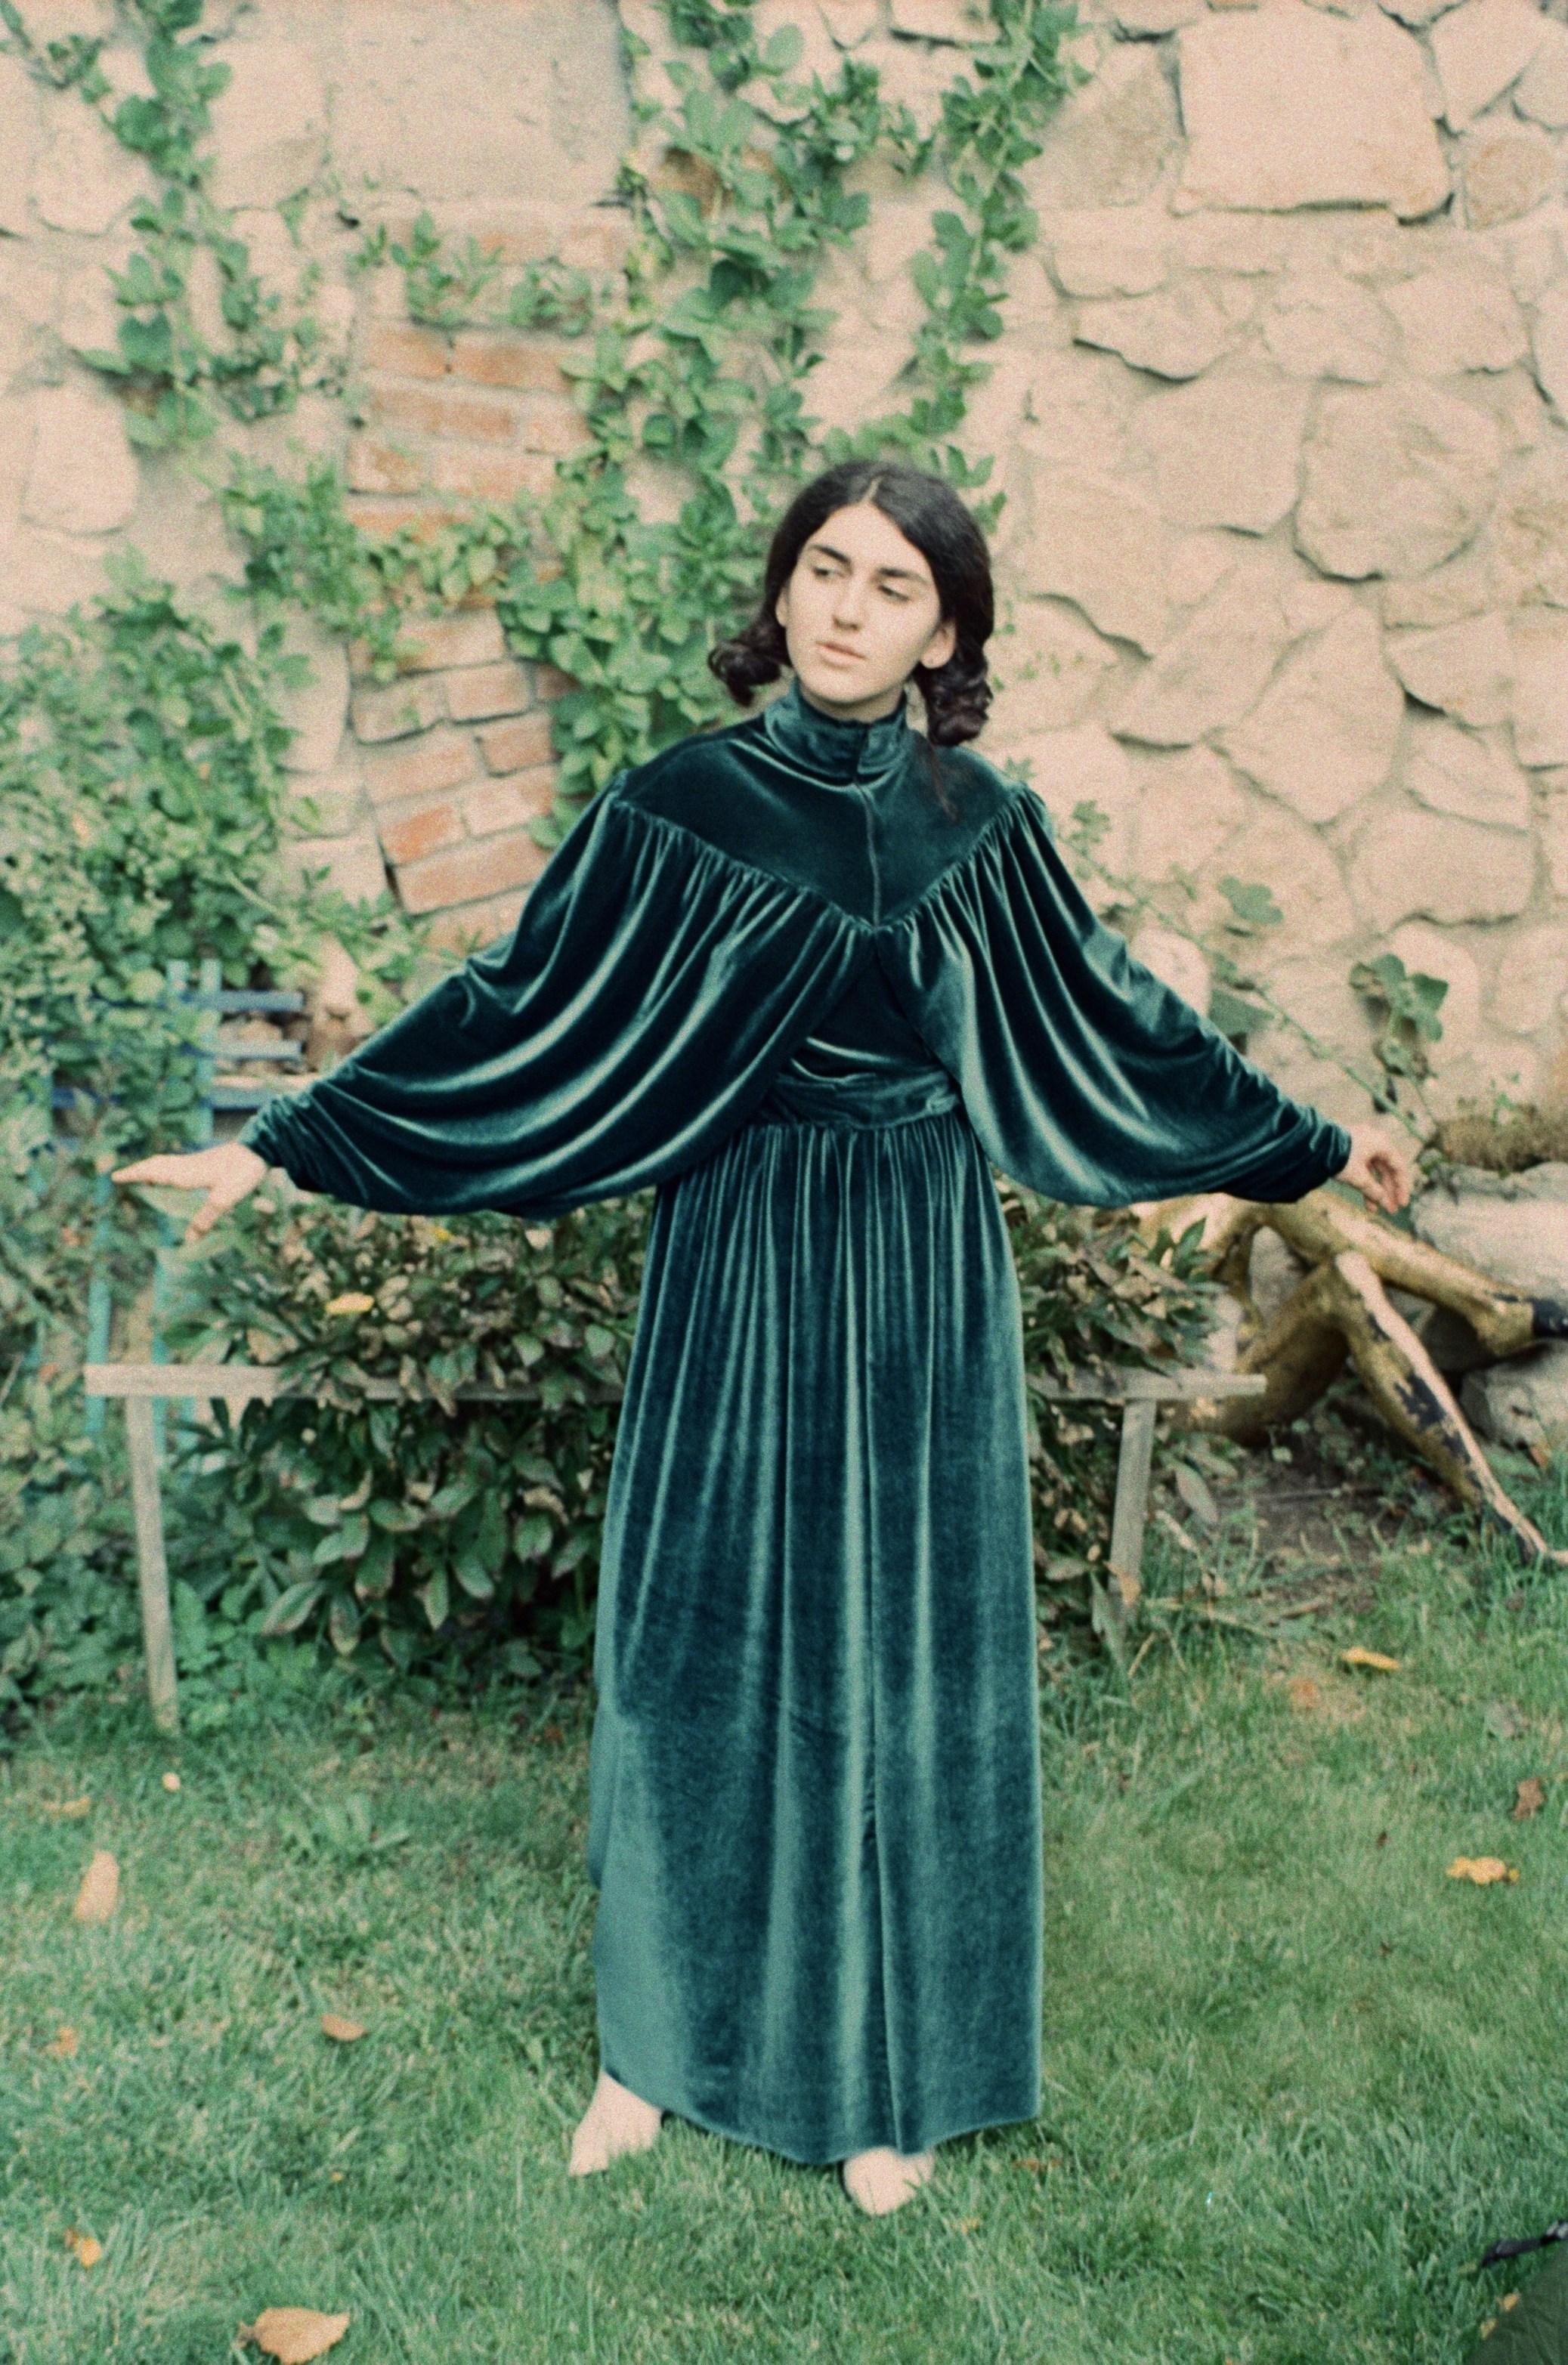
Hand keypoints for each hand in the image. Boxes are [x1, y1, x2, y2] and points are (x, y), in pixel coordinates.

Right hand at [111, 1141, 267, 1242]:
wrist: (259, 1149)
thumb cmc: (241, 1174)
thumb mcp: (223, 1200)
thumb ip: (205, 1219)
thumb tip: (189, 1241)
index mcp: (184, 1173)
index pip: (152, 1172)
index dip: (133, 1174)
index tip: (114, 1177)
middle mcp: (185, 1165)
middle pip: (154, 1165)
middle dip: (136, 1171)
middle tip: (120, 1176)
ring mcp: (194, 1162)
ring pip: (165, 1162)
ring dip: (150, 1168)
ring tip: (141, 1177)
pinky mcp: (204, 1161)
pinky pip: (176, 1164)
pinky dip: (165, 1168)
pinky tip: (171, 1175)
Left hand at [1335, 1123, 1412, 1216]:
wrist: (1313, 1145)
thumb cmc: (1339, 1158)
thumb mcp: (1359, 1178)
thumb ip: (1375, 1191)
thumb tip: (1386, 1204)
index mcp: (1382, 1143)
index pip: (1399, 1167)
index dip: (1402, 1187)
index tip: (1402, 1204)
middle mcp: (1374, 1141)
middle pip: (1387, 1170)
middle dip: (1387, 1191)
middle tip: (1390, 1210)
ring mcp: (1362, 1144)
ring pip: (1374, 1171)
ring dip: (1375, 1190)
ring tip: (1374, 1209)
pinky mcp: (1350, 1149)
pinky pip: (1363, 1168)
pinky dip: (1364, 1182)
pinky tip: (1365, 1200)